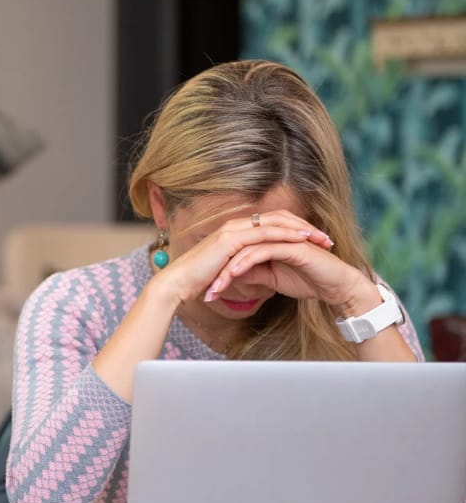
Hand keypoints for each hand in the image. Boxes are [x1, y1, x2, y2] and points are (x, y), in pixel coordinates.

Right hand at [154, 209, 333, 305]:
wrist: (177, 284)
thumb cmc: (198, 281)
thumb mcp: (226, 270)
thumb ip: (242, 266)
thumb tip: (257, 273)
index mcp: (234, 231)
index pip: (270, 223)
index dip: (294, 229)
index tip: (314, 240)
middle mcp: (235, 225)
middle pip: (277, 217)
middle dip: (304, 225)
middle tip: (325, 237)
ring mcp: (233, 230)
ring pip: (274, 223)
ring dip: (300, 229)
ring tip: (321, 237)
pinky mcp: (231, 240)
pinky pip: (265, 234)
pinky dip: (286, 235)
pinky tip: (302, 239)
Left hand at [206, 235, 375, 312]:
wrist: (335, 287)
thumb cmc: (307, 281)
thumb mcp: (272, 280)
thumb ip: (253, 273)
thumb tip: (231, 275)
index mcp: (266, 242)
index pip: (235, 254)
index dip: (220, 272)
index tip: (207, 292)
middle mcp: (272, 237)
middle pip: (236, 250)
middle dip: (218, 272)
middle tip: (205, 292)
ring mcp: (282, 238)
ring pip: (245, 250)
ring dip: (227, 270)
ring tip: (215, 288)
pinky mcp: (292, 245)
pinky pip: (262, 251)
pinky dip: (246, 262)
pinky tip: (234, 274)